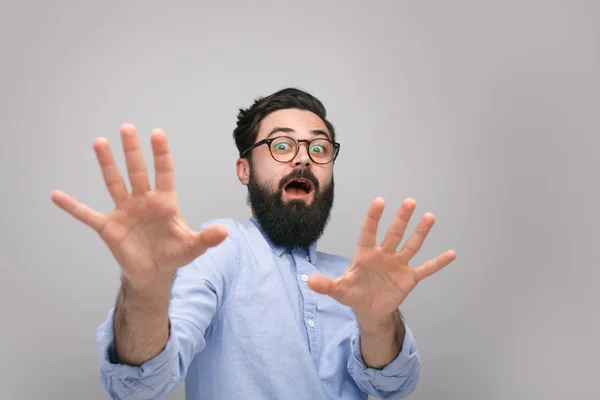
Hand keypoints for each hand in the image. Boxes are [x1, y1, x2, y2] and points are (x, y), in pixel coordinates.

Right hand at [51, 124, 227, 291]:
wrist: (154, 273)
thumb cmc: (174, 254)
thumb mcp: (193, 247)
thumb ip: (206, 238)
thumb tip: (224, 231)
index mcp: (165, 202)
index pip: (164, 172)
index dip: (161, 154)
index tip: (157, 133)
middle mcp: (143, 201)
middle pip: (137, 171)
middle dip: (132, 151)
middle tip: (127, 128)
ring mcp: (124, 212)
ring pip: (114, 183)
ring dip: (107, 164)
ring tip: (99, 142)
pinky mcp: (109, 227)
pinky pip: (87, 214)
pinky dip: (73, 207)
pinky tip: (57, 195)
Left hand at [308, 197, 455, 322]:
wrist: (369, 310)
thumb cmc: (353, 293)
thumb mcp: (338, 290)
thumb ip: (326, 284)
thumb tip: (309, 281)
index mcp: (365, 254)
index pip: (369, 232)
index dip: (373, 217)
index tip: (379, 201)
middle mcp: (384, 255)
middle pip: (394, 233)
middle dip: (401, 219)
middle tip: (409, 201)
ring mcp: (398, 265)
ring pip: (411, 245)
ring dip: (420, 232)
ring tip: (430, 217)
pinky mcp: (409, 278)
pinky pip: (426, 269)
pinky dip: (438, 262)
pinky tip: (451, 253)